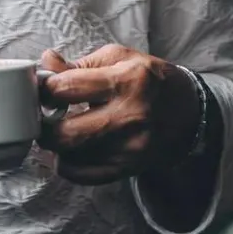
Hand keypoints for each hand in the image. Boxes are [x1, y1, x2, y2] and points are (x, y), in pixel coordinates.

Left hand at [37, 45, 201, 184]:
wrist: (189, 112)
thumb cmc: (150, 80)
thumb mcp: (119, 57)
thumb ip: (78, 63)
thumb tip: (45, 64)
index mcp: (127, 81)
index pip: (67, 88)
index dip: (45, 87)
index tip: (43, 87)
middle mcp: (131, 117)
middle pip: (66, 133)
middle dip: (43, 124)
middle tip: (42, 115)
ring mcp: (132, 148)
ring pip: (71, 158)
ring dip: (54, 145)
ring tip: (57, 129)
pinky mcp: (130, 168)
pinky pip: (84, 175)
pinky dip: (68, 164)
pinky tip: (71, 149)